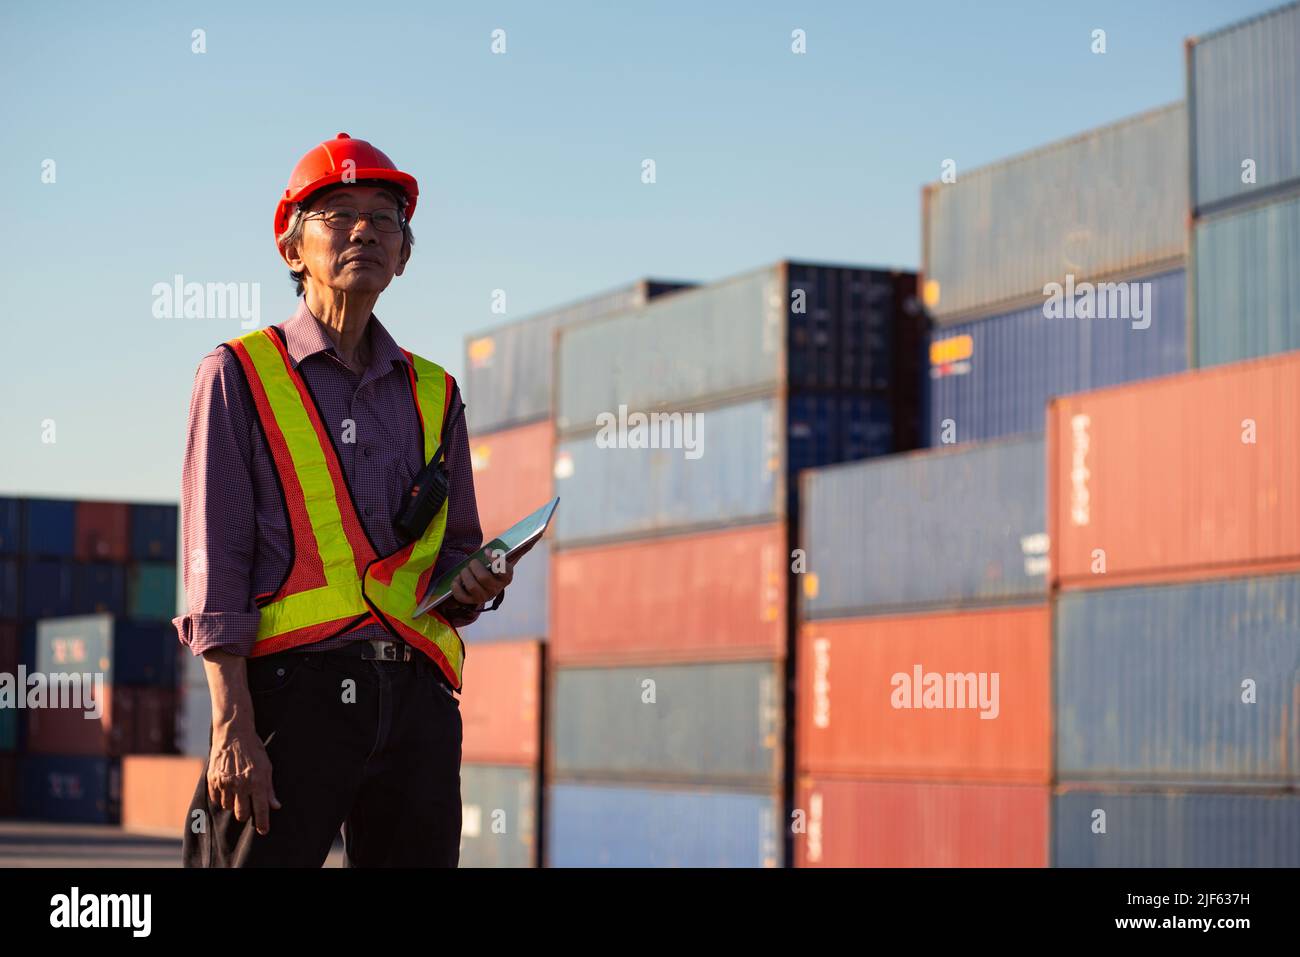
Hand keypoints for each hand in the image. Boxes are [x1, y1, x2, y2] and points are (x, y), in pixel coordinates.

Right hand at [208, 715, 280, 835]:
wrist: (234, 733)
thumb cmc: (254, 750)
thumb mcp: (267, 767)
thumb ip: (269, 789)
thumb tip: (276, 806)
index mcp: (257, 782)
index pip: (260, 810)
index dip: (262, 823)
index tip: (263, 831)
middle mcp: (241, 785)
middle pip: (242, 814)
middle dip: (246, 814)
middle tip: (248, 807)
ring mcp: (225, 783)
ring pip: (228, 807)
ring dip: (234, 805)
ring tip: (238, 793)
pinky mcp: (213, 780)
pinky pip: (216, 799)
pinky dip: (222, 798)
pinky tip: (227, 789)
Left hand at [450, 546, 522, 608]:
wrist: (484, 584)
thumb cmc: (494, 567)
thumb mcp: (504, 558)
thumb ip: (519, 548)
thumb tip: (538, 532)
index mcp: (506, 577)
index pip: (503, 570)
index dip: (494, 560)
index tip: (487, 551)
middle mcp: (497, 589)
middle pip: (484, 578)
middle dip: (474, 566)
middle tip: (472, 562)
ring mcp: (484, 597)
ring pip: (472, 586)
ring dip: (465, 575)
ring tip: (465, 570)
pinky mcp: (471, 602)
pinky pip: (461, 596)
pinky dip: (456, 586)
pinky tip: (457, 580)